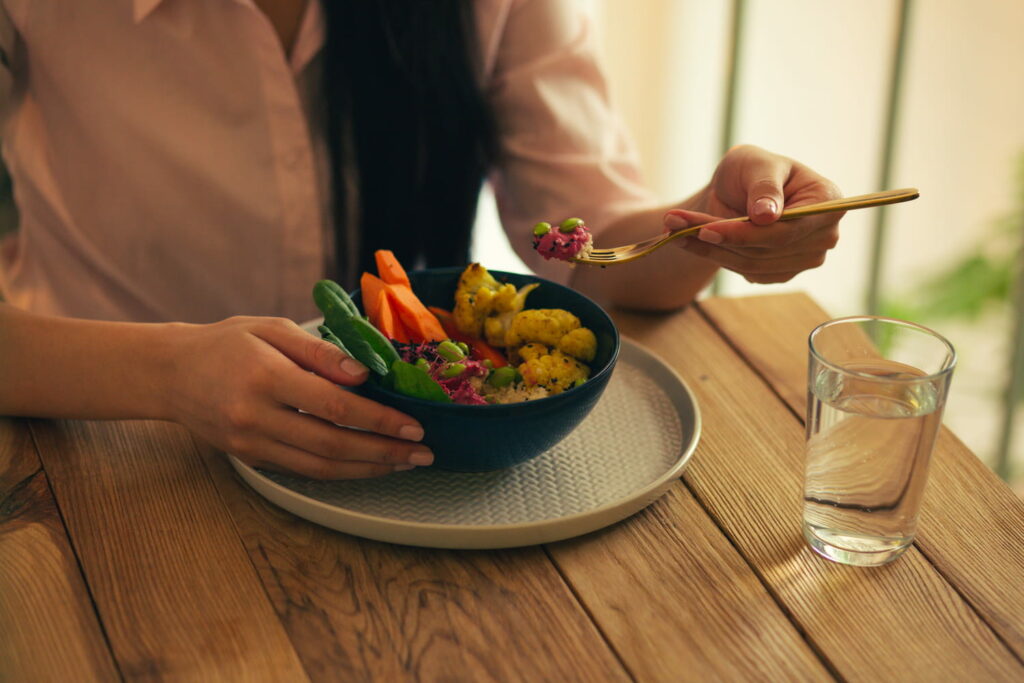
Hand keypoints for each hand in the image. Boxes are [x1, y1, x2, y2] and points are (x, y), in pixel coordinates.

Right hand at [165, 316, 431, 478]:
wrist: (171, 373)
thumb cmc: (227, 343)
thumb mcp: (272, 329)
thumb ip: (320, 352)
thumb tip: (365, 375)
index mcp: (265, 376)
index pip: (333, 405)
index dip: (378, 420)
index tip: (412, 426)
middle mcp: (256, 416)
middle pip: (331, 444)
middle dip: (383, 452)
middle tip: (421, 454)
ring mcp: (251, 443)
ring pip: (319, 467)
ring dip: (367, 469)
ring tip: (402, 464)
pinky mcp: (250, 458)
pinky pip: (303, 471)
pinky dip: (340, 471)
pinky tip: (367, 466)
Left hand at [664, 144, 842, 283]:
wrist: (739, 189)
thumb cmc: (752, 168)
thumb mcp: (755, 163)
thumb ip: (764, 186)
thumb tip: (767, 217)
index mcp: (829, 201)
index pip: (786, 230)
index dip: (746, 233)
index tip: (707, 229)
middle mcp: (824, 235)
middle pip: (767, 251)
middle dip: (717, 239)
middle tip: (673, 225)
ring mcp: (806, 258)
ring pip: (751, 265)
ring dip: (708, 250)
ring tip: (674, 229)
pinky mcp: (782, 272)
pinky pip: (746, 272)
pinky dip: (715, 257)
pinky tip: (693, 241)